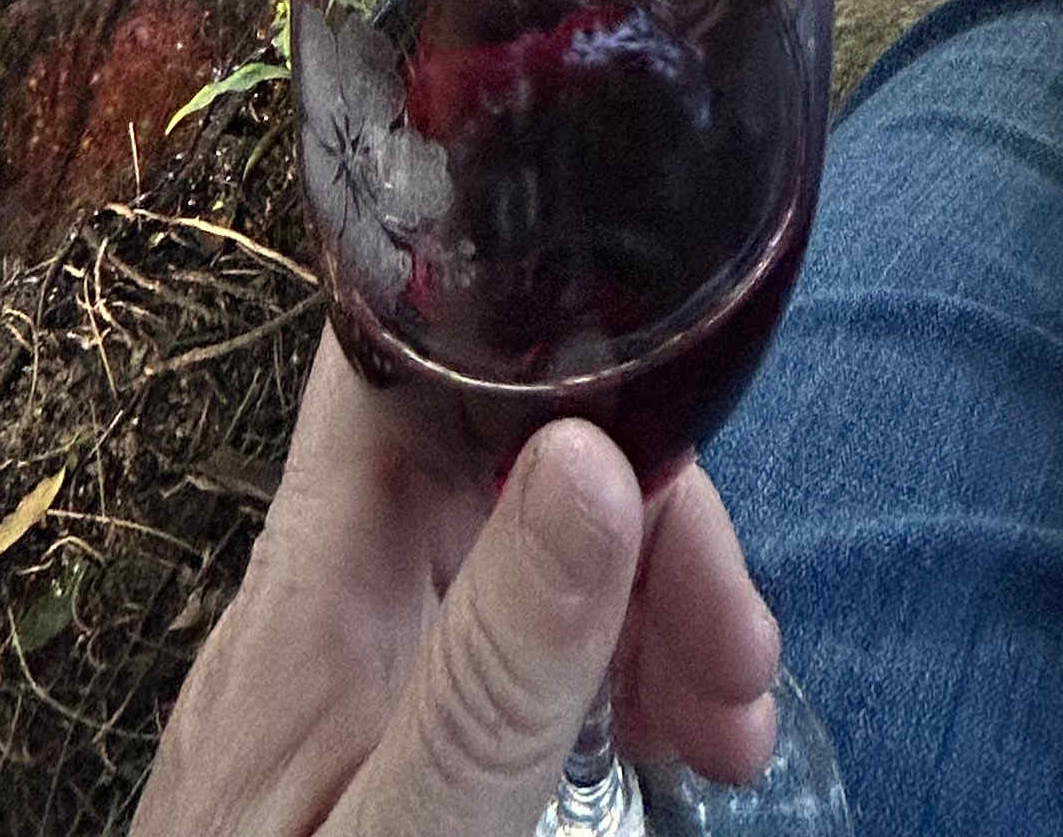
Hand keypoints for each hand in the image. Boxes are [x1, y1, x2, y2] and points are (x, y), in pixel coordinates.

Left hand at [132, 329, 783, 836]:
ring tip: (731, 730)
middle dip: (648, 514)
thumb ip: (494, 673)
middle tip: (742, 667)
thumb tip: (598, 452)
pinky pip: (502, 637)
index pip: (404, 348)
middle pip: (505, 448)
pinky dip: (597, 668)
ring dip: (646, 598)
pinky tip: (660, 741)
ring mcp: (348, 654)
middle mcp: (327, 585)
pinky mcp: (371, 722)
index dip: (540, 321)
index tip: (683, 430)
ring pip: (524, 539)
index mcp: (320, 579)